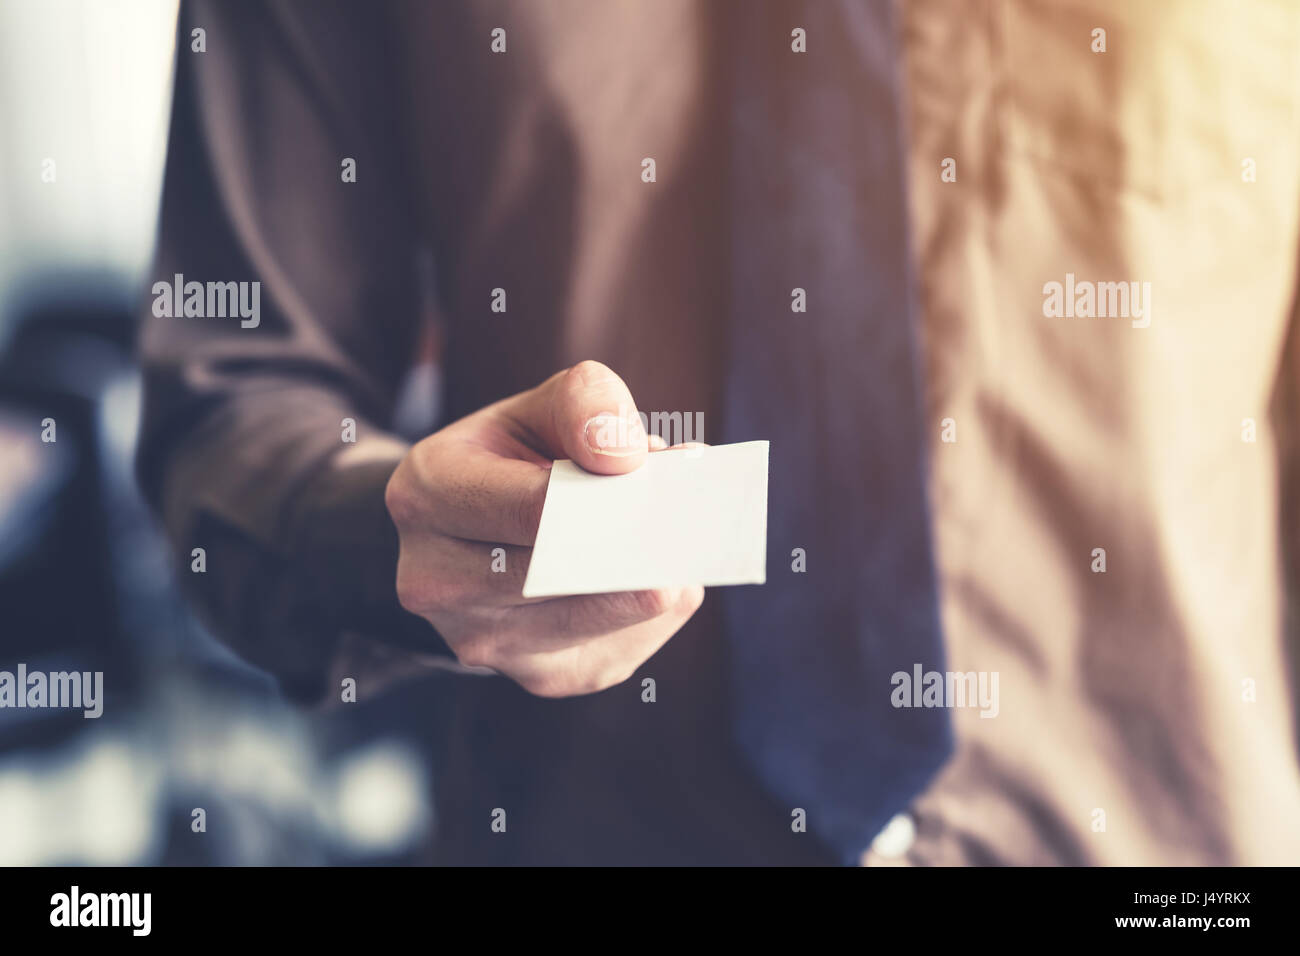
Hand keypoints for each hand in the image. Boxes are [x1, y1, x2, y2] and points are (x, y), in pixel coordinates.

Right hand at [385, 361, 704, 696]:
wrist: (469, 533)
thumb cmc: (514, 460)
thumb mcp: (539, 407)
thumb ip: (585, 404)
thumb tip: (628, 458)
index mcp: (428, 496)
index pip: (534, 507)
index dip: (609, 490)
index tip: (666, 463)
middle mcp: (437, 581)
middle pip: (568, 571)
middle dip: (643, 539)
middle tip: (697, 512)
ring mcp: (483, 642)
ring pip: (603, 616)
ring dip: (659, 577)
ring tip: (686, 537)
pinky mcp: (538, 676)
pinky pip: (623, 648)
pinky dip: (656, 611)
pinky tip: (661, 573)